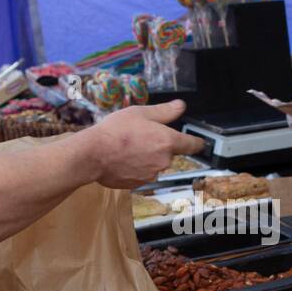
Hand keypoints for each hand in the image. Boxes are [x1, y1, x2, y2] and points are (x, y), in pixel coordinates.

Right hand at [88, 100, 204, 187]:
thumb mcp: (140, 113)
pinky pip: (140, 174)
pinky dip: (134, 168)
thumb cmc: (116, 130)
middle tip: (139, 136)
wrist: (93, 154)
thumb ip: (165, 112)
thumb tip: (181, 106)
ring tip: (126, 148)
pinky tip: (121, 159)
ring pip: (153, 164)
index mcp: (167, 141)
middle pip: (168, 153)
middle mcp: (164, 161)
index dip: (196, 142)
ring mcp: (151, 175)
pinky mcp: (138, 184)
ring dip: (146, 157)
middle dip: (158, 146)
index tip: (198, 142)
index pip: (192, 144)